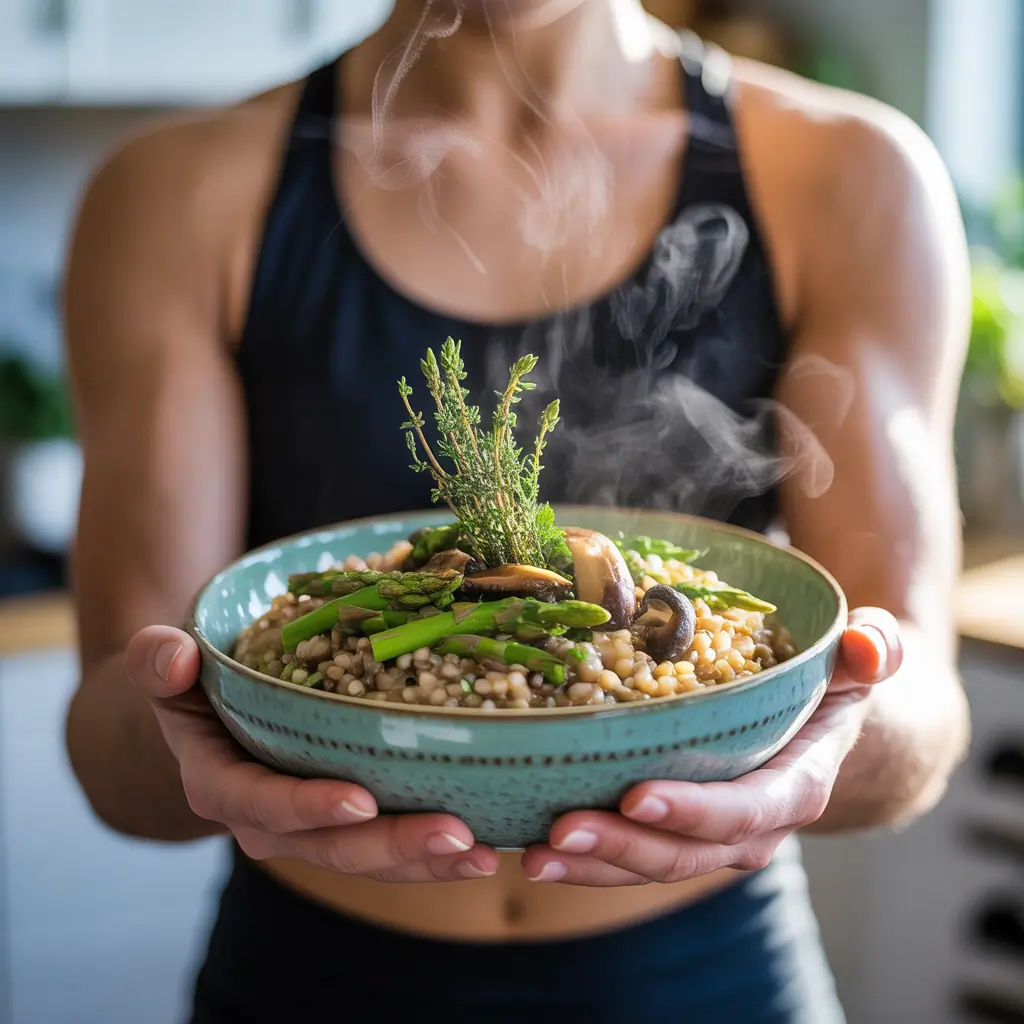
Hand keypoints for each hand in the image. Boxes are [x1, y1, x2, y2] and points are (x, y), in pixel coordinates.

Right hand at [124, 626, 498, 881]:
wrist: (212, 722)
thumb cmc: (195, 688)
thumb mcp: (169, 668)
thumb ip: (159, 662)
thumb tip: (173, 652)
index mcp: (222, 786)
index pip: (261, 804)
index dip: (306, 808)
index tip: (359, 799)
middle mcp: (270, 822)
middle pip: (332, 846)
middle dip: (393, 845)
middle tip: (456, 833)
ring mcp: (314, 830)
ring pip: (370, 857)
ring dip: (427, 859)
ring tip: (484, 851)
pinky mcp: (350, 825)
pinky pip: (391, 845)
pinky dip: (436, 850)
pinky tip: (489, 842)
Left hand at [521, 607, 902, 885]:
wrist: (822, 729)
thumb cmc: (831, 687)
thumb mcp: (857, 662)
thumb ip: (876, 649)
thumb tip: (870, 645)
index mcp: (796, 784)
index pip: (750, 809)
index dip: (697, 811)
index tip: (638, 797)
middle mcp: (751, 824)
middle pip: (687, 852)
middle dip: (623, 847)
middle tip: (559, 829)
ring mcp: (708, 833)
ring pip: (650, 863)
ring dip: (592, 863)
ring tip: (535, 852)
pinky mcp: (673, 828)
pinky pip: (631, 851)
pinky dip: (586, 854)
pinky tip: (533, 843)